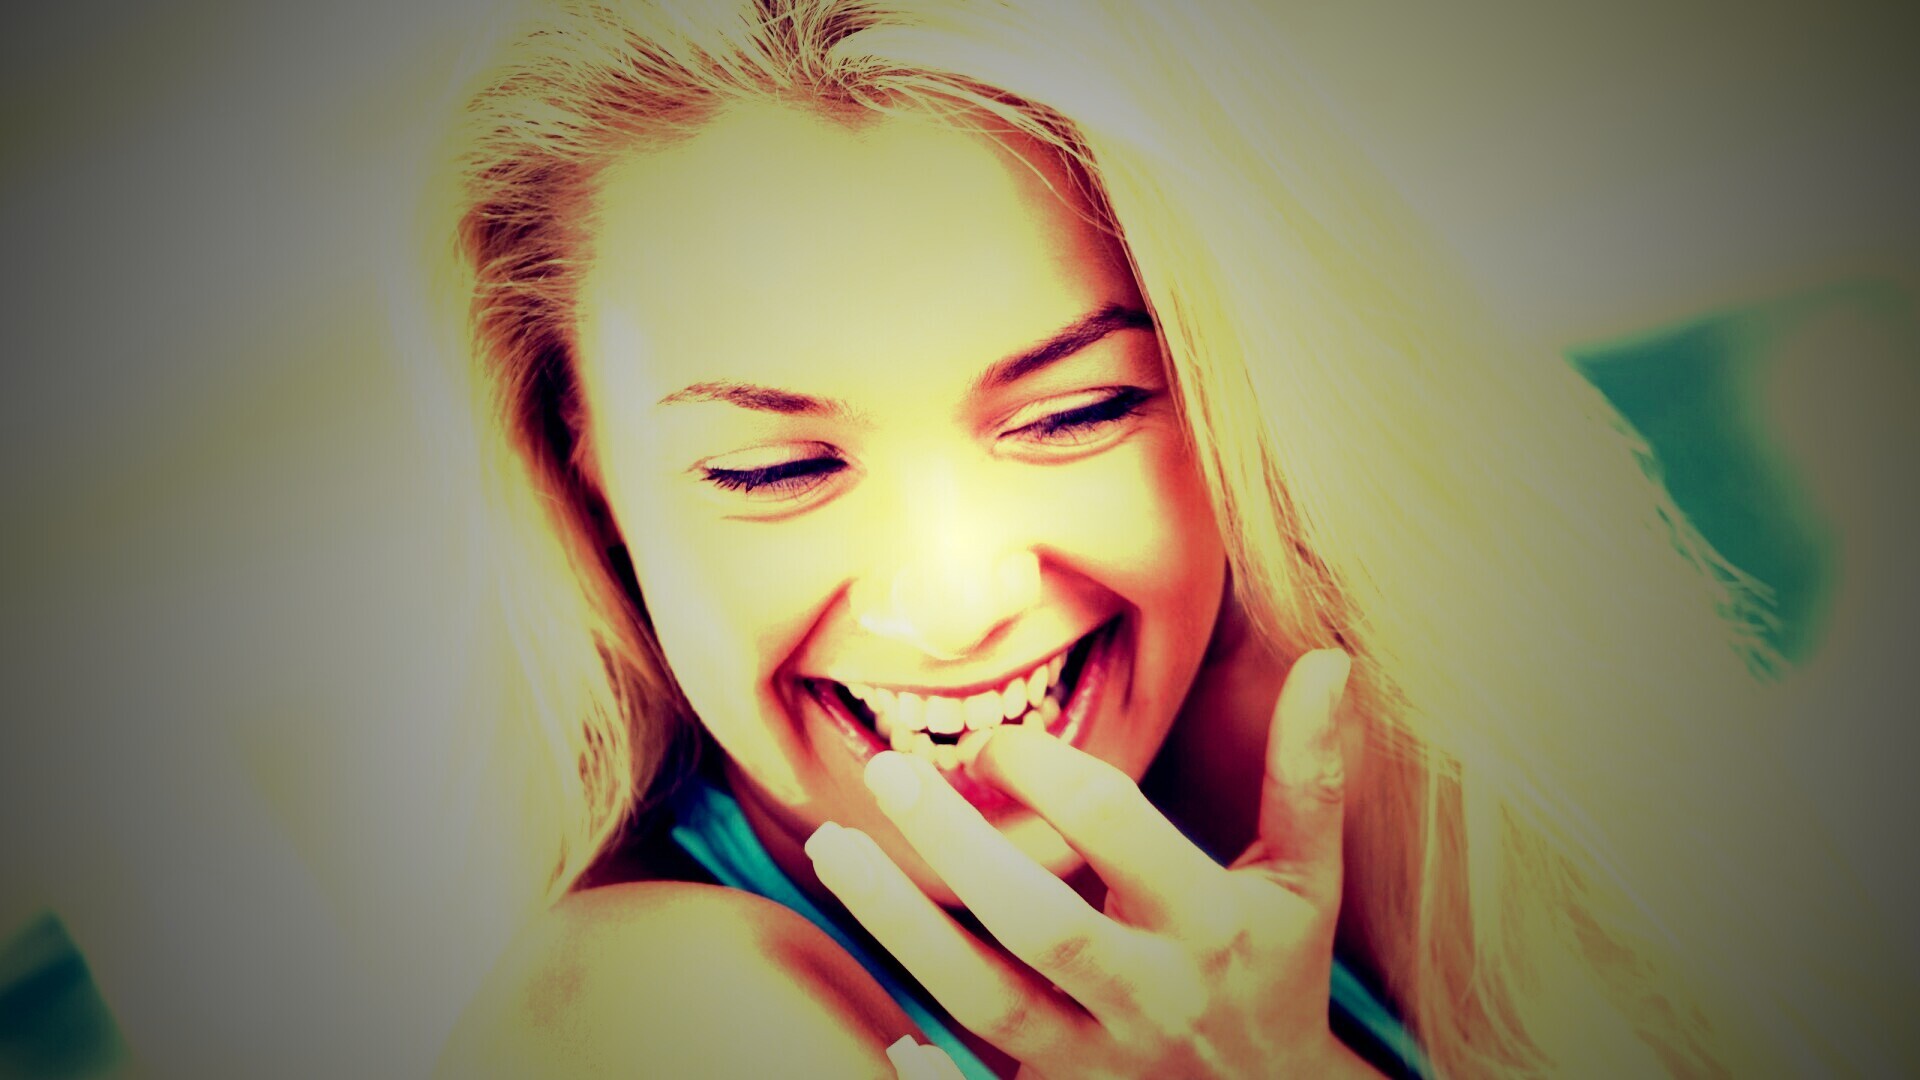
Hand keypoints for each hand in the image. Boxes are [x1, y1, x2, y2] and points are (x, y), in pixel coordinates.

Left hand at [805, 649, 1374, 1077]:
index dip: (1050, 772)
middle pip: (1037, 922)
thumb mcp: (1308, 877)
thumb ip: (1310, 773)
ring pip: (986, 999)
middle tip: (884, 771)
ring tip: (831, 847)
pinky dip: (930, 1077)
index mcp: (1210, 923)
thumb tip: (1331, 659)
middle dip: (955, 847)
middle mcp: (1151, 993)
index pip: (1119, 832)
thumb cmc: (1277, 969)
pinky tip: (870, 1021)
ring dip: (901, 927)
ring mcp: (1100, 1059)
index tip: (994, 740)